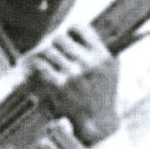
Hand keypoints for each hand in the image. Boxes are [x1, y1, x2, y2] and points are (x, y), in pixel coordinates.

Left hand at [31, 24, 119, 144]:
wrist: (98, 120)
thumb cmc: (103, 93)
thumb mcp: (112, 68)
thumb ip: (101, 49)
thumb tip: (82, 30)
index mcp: (102, 56)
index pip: (80, 28)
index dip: (70, 30)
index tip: (68, 37)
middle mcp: (88, 63)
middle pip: (59, 38)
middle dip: (54, 43)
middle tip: (54, 50)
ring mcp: (73, 75)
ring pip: (48, 50)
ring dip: (45, 55)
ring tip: (47, 60)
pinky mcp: (59, 86)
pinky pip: (41, 66)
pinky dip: (37, 66)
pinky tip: (40, 69)